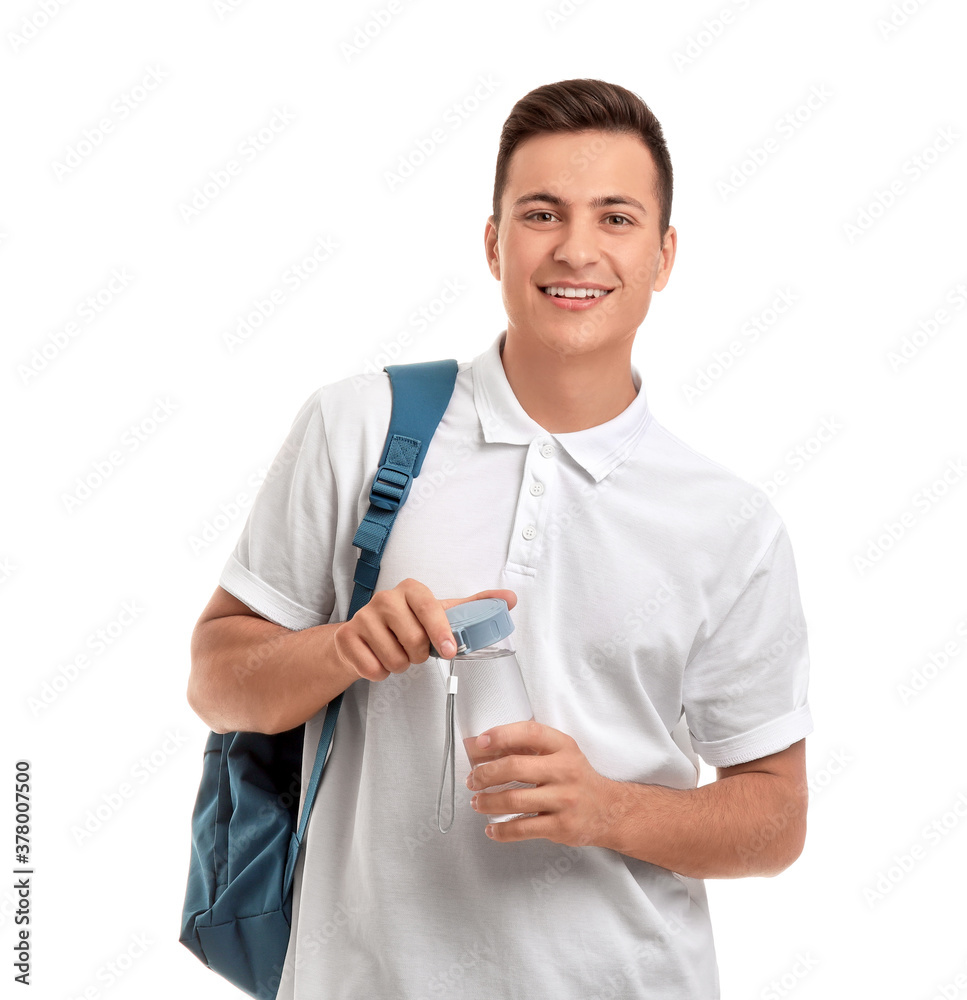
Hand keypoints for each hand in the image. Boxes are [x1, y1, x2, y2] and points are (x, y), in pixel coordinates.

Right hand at [333, 578, 516, 681]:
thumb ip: (474, 606)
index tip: (450, 650)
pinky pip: (373, 668)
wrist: (363, 635)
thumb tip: (510, 598)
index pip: (428, 607)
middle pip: (413, 639)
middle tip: (416, 650)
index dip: (440, 630)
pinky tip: (379, 660)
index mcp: (411, 589)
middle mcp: (385, 598)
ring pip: (394, 658)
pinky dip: (381, 672)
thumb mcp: (440, 612)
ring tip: (398, 653)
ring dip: (401, 665)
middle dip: (420, 655)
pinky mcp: (347, 637)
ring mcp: (362, 616)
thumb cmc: (408, 623)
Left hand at [466, 721, 617, 845]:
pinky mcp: (561, 826)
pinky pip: (522, 829)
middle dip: (485, 773)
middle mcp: (565, 770)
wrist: (609, 810)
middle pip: (515, 767)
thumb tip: (483, 746)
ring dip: (487, 801)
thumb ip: (526, 747)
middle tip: (473, 779)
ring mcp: (563, 800)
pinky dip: (501, 830)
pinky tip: (492, 827)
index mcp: (563, 746)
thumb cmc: (576, 778)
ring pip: (514, 800)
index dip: (501, 735)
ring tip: (477, 801)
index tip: (480, 742)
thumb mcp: (559, 753)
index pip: (529, 732)